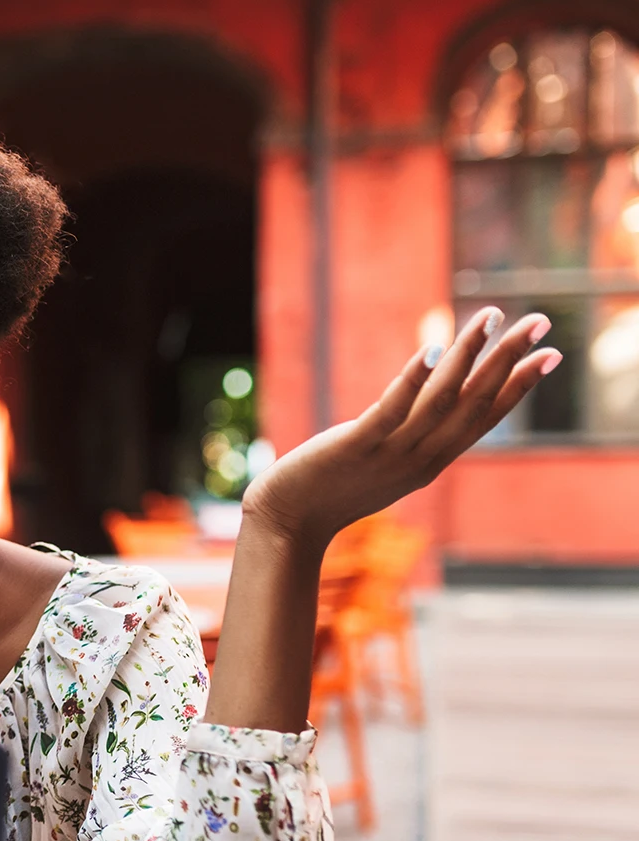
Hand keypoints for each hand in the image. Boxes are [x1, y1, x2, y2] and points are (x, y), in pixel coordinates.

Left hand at [243, 307, 559, 546]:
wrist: (288, 523)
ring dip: (468, 356)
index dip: (519, 386)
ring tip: (490, 317)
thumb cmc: (332, 491)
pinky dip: (415, 379)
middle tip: (539, 322)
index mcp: (431, 461)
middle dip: (509, 361)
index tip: (551, 354)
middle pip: (475, 404)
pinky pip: (391, 410)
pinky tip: (433, 349)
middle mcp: (420, 458)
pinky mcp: (356, 447)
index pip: (484, 419)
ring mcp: (390, 453)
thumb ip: (412, 440)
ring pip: (440, 400)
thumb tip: (429, 403)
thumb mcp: (386, 467)